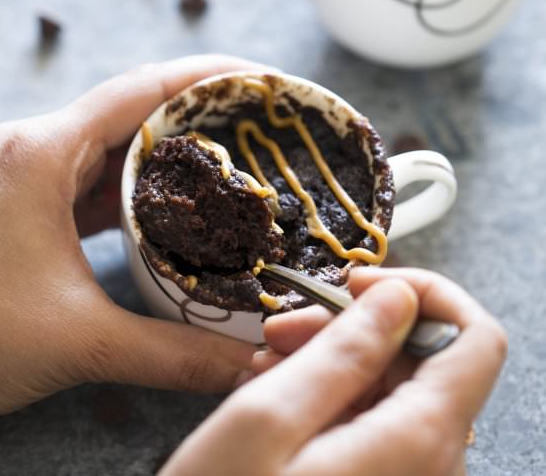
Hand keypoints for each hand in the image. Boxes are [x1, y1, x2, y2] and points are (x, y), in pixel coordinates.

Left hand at [0, 55, 271, 414]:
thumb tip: (247, 365)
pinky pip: (96, 182)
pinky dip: (139, 190)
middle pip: (134, 112)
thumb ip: (170, 353)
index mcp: (39, 156)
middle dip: (198, 115)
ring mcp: (29, 178)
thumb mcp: (76, 340)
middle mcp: (34, 152)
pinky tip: (170, 209)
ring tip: (226, 165)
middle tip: (254, 128)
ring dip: (169, 156)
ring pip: (116, 148)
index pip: (140, 90)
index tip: (256, 78)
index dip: (206, 77)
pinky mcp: (29, 206)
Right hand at [160, 268, 506, 475]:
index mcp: (420, 443)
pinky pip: (371, 420)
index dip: (426, 294)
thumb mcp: (268, 419)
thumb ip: (346, 352)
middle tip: (281, 328)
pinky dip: (326, 394)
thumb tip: (401, 299)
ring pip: (391, 386)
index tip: (357, 285)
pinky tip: (276, 393)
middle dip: (353, 327)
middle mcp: (432, 466)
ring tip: (266, 362)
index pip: (476, 339)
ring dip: (330, 359)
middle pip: (421, 359)